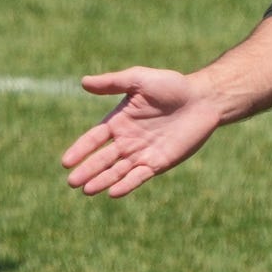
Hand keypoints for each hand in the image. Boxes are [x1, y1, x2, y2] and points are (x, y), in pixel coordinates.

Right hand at [61, 67, 220, 197]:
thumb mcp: (141, 79)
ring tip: (87, 190)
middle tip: (72, 182)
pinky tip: (113, 192)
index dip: (81, 150)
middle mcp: (127, 140)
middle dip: (88, 170)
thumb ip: (113, 82)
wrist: (204, 99)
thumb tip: (83, 82)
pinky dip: (126, 184)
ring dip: (102, 180)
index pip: (94, 138)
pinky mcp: (158, 162)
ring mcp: (142, 152)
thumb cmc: (173, 86)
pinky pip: (139, 176)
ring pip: (117, 170)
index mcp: (120, 121)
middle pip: (103, 158)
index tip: (66, 162)